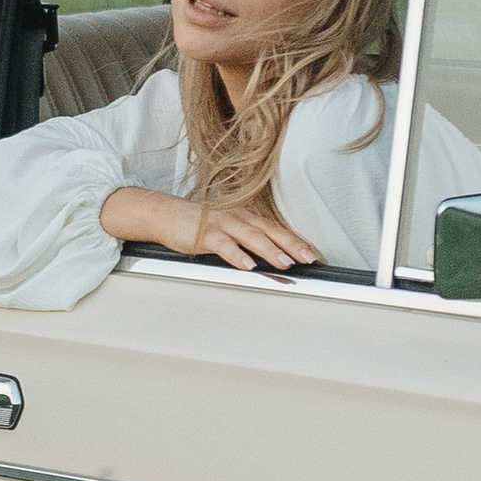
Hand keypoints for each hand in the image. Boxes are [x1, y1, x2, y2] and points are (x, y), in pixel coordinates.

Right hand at [98, 183, 318, 274]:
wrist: (165, 215)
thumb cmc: (198, 225)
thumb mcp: (228, 231)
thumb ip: (248, 243)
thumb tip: (272, 260)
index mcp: (246, 217)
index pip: (277, 230)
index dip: (296, 242)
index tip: (314, 255)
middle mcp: (238, 217)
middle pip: (270, 231)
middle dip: (292, 246)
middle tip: (309, 260)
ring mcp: (221, 224)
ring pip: (251, 237)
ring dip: (270, 250)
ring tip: (286, 264)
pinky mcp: (205, 233)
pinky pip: (224, 245)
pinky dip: (237, 255)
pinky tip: (248, 266)